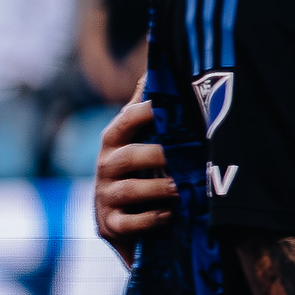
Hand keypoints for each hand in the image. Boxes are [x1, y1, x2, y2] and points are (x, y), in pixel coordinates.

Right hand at [94, 96, 174, 257]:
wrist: (123, 224)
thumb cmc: (139, 173)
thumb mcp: (137, 139)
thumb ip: (142, 109)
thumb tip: (152, 69)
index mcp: (114, 142)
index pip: (126, 121)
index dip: (146, 112)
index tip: (168, 105)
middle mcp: (105, 167)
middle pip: (127, 157)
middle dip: (158, 156)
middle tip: (189, 156)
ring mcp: (105, 197)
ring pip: (128, 190)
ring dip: (159, 188)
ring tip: (183, 188)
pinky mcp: (109, 225)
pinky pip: (128, 223)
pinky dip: (150, 220)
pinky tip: (170, 214)